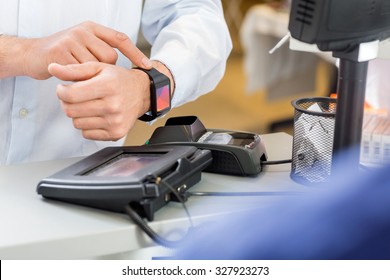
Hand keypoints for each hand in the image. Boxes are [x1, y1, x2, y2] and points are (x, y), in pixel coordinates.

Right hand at [22, 21, 150, 78]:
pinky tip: (69, 76)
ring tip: (78, 73)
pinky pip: (80, 74)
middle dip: (104, 70)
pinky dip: (77, 80)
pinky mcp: (60, 54)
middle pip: (109, 57)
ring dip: (89, 76)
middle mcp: (83, 31)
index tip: (148, 66)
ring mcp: (70, 40)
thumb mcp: (84, 46)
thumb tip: (126, 69)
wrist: (32, 55)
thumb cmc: (63, 53)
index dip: (135, 53)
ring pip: (95, 67)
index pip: (120, 39)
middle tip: (90, 72)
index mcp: (92, 28)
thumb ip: (101, 50)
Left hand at [48, 62, 150, 140]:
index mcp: (107, 86)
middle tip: (75, 97)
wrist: (141, 93)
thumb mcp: (97, 68)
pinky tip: (96, 115)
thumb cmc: (118, 79)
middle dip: (67, 103)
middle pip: (71, 111)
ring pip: (77, 123)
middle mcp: (113, 106)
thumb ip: (73, 69)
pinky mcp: (115, 133)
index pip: (70, 95)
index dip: (61, 91)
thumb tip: (52, 68)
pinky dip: (87, 126)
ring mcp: (115, 122)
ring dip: (78, 115)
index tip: (64, 88)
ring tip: (88, 105)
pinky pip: (87, 134)